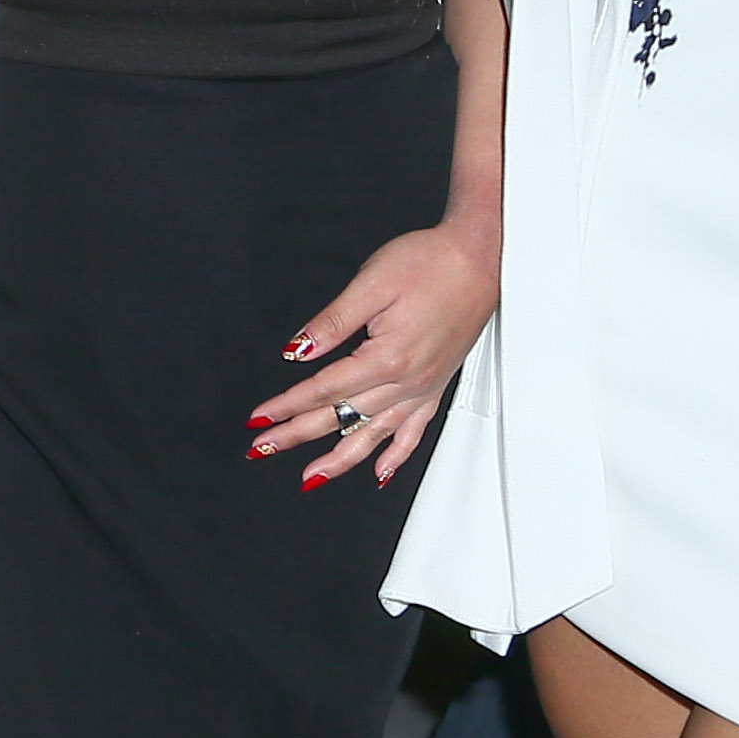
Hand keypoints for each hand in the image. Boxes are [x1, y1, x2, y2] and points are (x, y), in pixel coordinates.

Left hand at [250, 211, 500, 488]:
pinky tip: (379, 472)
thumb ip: (332, 322)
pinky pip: (414, 433)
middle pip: (341, 417)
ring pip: (374, 435)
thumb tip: (296, 351)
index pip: (324, 390)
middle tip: (263, 448)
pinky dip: (395, 456)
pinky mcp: (436, 386)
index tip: (259, 419)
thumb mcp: (371, 283)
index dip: (287, 405)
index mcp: (387, 358)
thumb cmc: (430, 263)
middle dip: (298, 435)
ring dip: (340, 459)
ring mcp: (423, 388)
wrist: (479, 261)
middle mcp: (407, 381)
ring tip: (311, 477)